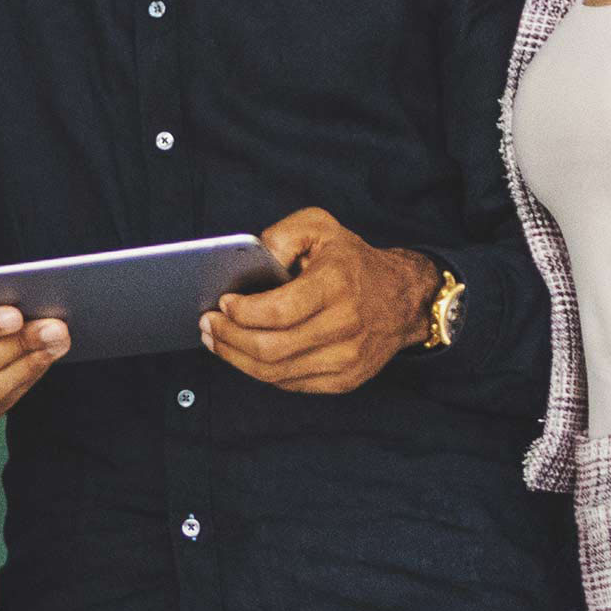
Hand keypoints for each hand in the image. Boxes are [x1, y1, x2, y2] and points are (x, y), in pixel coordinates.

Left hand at [199, 209, 430, 395]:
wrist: (403, 299)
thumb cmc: (353, 261)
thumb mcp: (321, 226)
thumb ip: (282, 234)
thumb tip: (252, 258)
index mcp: (337, 284)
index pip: (278, 311)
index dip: (241, 313)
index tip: (222, 303)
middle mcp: (345, 325)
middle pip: (271, 348)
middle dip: (228, 339)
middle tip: (207, 326)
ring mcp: (347, 358)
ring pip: (276, 373)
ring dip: (237, 359)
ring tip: (217, 342)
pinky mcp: (345, 379)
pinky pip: (290, 383)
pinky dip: (261, 371)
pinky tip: (244, 355)